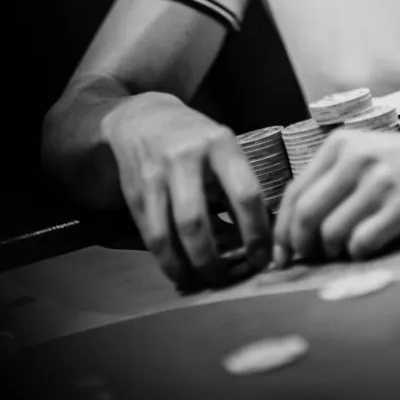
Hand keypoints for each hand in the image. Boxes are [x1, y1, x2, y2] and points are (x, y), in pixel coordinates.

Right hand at [101, 92, 269, 287]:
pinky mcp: (136, 194)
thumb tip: (264, 237)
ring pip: (168, 234)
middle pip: (197, 222)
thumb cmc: (196, 139)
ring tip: (203, 282)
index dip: (256, 233)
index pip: (245, 194)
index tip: (263, 257)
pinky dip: (167, 261)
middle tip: (228, 279)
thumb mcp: (223, 148)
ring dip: (187, 267)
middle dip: (213, 260)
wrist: (143, 118)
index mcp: (219, 143)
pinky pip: (151, 236)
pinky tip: (181, 272)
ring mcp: (156, 176)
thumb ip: (239, 186)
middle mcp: (185, 158)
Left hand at [272, 122, 399, 264]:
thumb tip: (297, 225)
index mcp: (341, 145)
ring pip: (332, 233)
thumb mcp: (366, 153)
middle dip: (301, 245)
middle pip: (306, 216)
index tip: (280, 253)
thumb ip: (333, 179)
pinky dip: (359, 254)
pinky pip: (362, 243)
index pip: (295, 193)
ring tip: (344, 250)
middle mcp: (356, 159)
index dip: (282, 229)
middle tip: (308, 259)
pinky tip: (369, 247)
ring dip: (333, 252)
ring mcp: (379, 182)